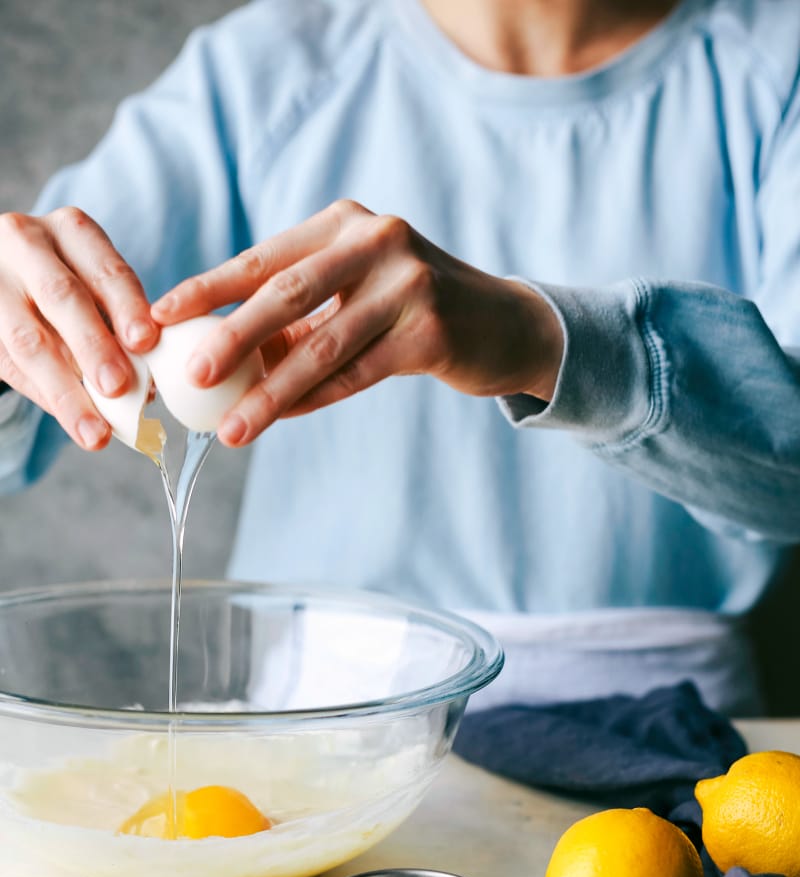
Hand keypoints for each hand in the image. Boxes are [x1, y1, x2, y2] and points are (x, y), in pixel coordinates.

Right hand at [0, 207, 158, 448]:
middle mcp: (27, 243)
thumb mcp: (92, 286)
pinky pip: (9, 362)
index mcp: (72, 232)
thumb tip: (148, 388)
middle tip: (120, 388)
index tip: (145, 343)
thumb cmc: (64, 288)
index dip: (126, 306)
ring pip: (29, 340)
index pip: (106, 269)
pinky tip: (69, 420)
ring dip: (66, 390)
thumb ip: (118, 324)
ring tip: (95, 432)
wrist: (1, 279)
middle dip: (93, 346)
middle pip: (62, 297)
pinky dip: (43, 395)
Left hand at [151, 200, 562, 446]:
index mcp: (345, 223)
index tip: (160, 317)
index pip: (263, 257)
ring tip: (234, 430)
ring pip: (324, 344)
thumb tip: (220, 356)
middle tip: (191, 376)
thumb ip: (296, 316)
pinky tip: (281, 418)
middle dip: (233, 337)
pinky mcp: (432, 331)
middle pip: (288, 294)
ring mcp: (409, 283)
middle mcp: (377, 240)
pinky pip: (359, 373)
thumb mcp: (353, 294)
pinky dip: (316, 399)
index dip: (208, 288)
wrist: (501, 325)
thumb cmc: (409, 309)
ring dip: (272, 392)